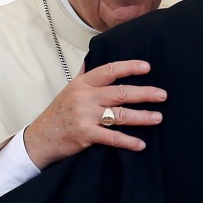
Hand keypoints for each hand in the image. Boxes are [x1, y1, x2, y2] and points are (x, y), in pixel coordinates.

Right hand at [24, 60, 166, 169]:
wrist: (40, 138)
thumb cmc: (59, 113)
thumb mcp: (69, 90)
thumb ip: (85, 76)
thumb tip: (92, 58)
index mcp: (83, 83)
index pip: (109, 70)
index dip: (129, 67)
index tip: (147, 67)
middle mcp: (85, 97)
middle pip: (120, 92)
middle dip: (144, 93)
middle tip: (163, 94)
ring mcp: (85, 116)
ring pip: (120, 114)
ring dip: (142, 117)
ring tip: (158, 117)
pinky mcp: (86, 134)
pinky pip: (112, 137)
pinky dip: (128, 141)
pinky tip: (140, 144)